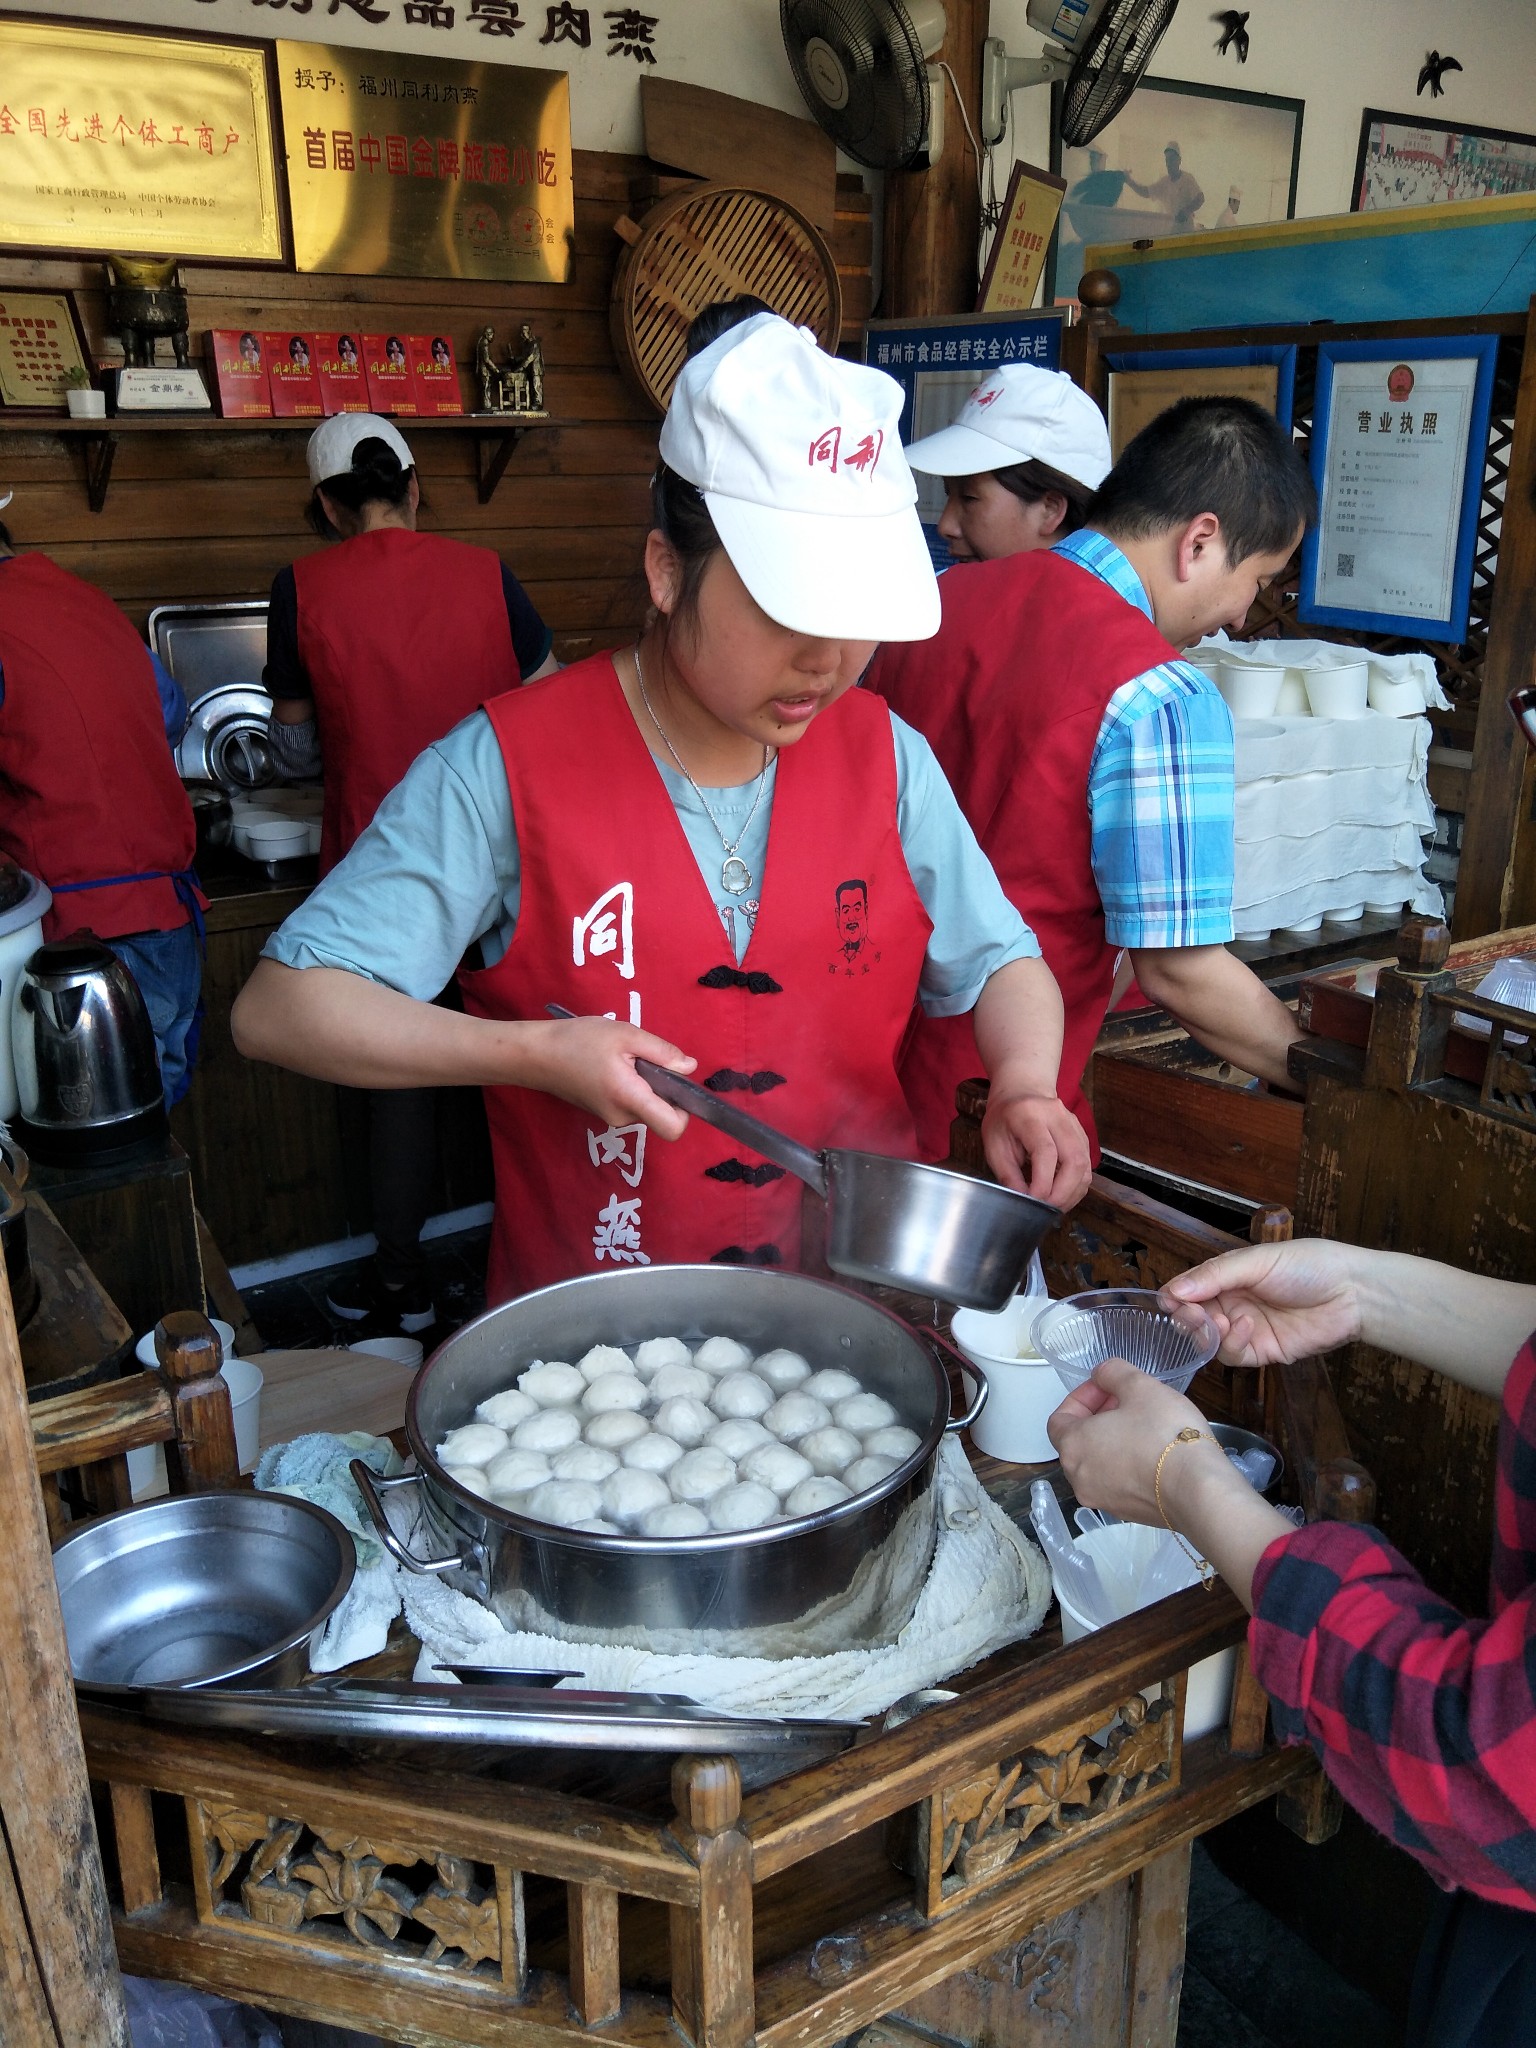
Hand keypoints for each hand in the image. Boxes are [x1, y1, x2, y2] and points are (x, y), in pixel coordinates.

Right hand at [517, 1018, 696, 1139]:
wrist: (536, 1055)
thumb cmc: (578, 1041)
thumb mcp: (625, 1034)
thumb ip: (661, 1052)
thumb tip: (689, 1068)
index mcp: (629, 1098)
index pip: (673, 1128)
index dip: (685, 1111)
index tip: (676, 1084)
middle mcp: (622, 1117)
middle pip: (660, 1113)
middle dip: (661, 1087)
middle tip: (640, 1058)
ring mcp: (611, 1118)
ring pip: (645, 1106)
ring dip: (645, 1084)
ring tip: (622, 1058)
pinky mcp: (603, 1113)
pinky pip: (631, 1103)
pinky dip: (631, 1086)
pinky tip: (611, 1065)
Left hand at [981, 1087, 1091, 1208]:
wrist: (1023, 1091)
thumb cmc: (1004, 1118)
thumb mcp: (994, 1144)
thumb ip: (1008, 1173)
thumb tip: (1024, 1200)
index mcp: (1030, 1115)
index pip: (1046, 1152)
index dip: (1043, 1182)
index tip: (1033, 1201)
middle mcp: (1058, 1117)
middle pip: (1074, 1159)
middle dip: (1063, 1192)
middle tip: (1047, 1208)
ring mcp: (1074, 1125)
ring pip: (1085, 1164)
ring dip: (1073, 1192)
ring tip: (1055, 1206)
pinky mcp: (1082, 1135)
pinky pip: (1087, 1165)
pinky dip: (1077, 1185)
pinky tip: (1063, 1195)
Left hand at [1048, 1357, 1223, 1522]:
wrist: (1199, 1490)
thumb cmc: (1164, 1434)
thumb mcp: (1140, 1386)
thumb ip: (1113, 1373)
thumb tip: (1102, 1375)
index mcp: (1073, 1446)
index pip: (1059, 1418)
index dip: (1081, 1396)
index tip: (1106, 1387)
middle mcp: (1080, 1478)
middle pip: (1078, 1441)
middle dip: (1098, 1417)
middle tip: (1126, 1402)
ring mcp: (1103, 1500)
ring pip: (1098, 1463)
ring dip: (1113, 1441)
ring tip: (1144, 1425)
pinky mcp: (1128, 1513)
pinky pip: (1119, 1482)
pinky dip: (1128, 1464)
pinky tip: (1156, 1452)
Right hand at [1160, 1238, 1364, 1367]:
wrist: (1352, 1293)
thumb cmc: (1307, 1265)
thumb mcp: (1257, 1261)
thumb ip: (1215, 1275)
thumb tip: (1172, 1290)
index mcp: (1229, 1277)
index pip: (1191, 1289)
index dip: (1176, 1296)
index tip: (1167, 1302)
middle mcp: (1233, 1303)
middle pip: (1195, 1317)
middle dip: (1188, 1317)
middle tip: (1190, 1315)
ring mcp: (1247, 1330)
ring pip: (1210, 1340)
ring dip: (1209, 1332)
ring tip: (1220, 1321)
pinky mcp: (1263, 1352)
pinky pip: (1234, 1356)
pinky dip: (1232, 1343)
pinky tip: (1245, 1327)